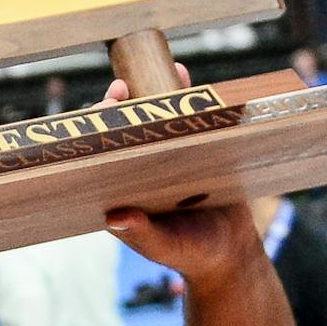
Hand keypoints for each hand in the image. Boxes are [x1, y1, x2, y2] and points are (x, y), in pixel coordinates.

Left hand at [97, 73, 267, 288]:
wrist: (230, 253)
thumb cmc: (190, 253)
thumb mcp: (164, 246)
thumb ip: (140, 235)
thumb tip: (115, 217)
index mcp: (122, 187)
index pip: (101, 153)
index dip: (95, 133)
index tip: (98, 116)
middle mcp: (140, 166)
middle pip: (127, 129)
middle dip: (120, 105)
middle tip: (120, 89)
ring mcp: (168, 153)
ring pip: (158, 116)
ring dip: (154, 90)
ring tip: (156, 72)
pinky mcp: (197, 147)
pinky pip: (190, 116)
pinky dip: (187, 94)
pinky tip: (182, 72)